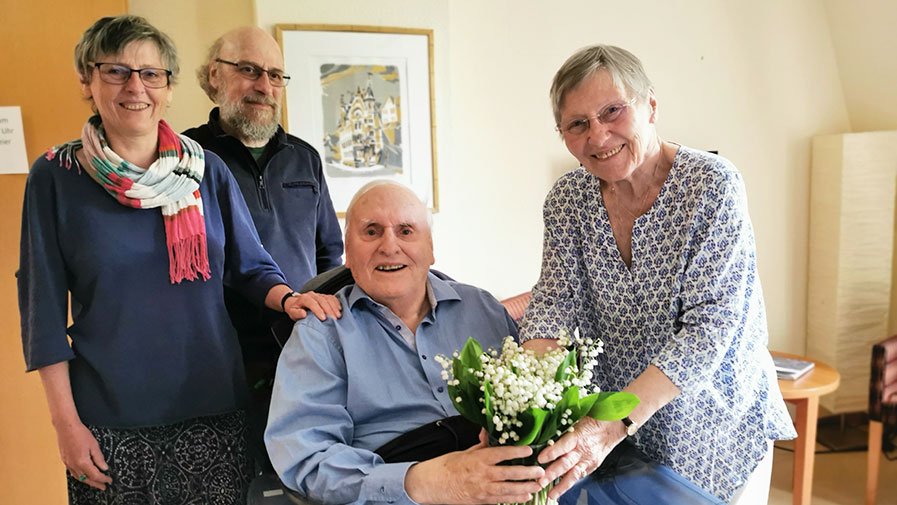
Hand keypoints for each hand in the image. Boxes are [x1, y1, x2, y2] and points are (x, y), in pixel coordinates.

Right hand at [55, 420, 112, 490]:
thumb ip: (99, 458)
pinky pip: (73, 472)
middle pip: (86, 479)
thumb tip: (104, 468)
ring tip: (95, 483)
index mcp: (82, 462)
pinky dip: (80, 476)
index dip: (103, 479)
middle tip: (103, 487)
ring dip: (87, 481)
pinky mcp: (65, 460)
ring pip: (78, 477)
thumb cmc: (80, 433)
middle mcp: (74, 465)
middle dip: (96, 484)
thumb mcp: (94, 445)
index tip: (109, 480)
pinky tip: (83, 475)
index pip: (95, 475)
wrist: (66, 427)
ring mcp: (68, 463)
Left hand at [284, 291, 341, 320]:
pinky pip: (332, 297)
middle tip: (334, 319)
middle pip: (322, 300)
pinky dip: (337, 303)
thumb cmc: (294, 309)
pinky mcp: (324, 296)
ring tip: (338, 316)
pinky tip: (339, 310)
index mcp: (304, 298)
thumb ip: (297, 313)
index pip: (312, 303)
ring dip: (334, 307)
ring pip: (328, 298)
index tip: (323, 318)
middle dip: (329, 310)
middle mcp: (312, 295)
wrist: (295, 302)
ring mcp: (319, 294)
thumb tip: (304, 314)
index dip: (318, 310)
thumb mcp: (292, 313)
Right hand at [405, 439, 545, 504]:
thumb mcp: (465, 451)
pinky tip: (525, 497)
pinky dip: (514, 499)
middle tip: (541, 472)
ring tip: (538, 485)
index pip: (501, 454)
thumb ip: (481, 445)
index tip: (530, 450)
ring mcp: (482, 490)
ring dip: (525, 488)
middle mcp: (482, 475)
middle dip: (527, 473)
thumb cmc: (448, 465)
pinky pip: (501, 500)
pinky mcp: (481, 501)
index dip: (517, 452)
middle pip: (509, 474)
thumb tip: (488, 431)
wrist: (433, 484)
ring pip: (508, 490)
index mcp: (478, 459)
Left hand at [536, 417, 623, 498]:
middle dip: (552, 473)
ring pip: (573, 475)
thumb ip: (563, 429)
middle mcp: (583, 450)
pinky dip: (569, 483)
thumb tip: (544, 434)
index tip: (540, 458)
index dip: (552, 452)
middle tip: (541, 481)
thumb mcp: (577, 419)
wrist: (613, 427)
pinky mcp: (592, 466)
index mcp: (578, 436)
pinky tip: (560, 490)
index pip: (564, 445)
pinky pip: (579, 476)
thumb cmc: (594, 420)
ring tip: (551, 494)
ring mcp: (588, 460)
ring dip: (561, 486)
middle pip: (566, 463)